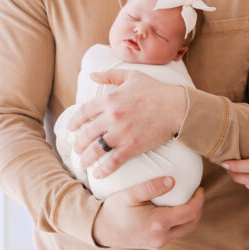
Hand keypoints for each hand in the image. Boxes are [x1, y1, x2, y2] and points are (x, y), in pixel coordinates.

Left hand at [69, 70, 186, 177]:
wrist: (177, 107)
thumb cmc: (156, 90)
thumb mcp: (132, 76)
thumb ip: (110, 75)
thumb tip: (92, 74)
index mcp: (110, 100)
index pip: (83, 112)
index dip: (74, 122)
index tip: (71, 129)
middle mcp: (112, 117)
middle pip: (86, 133)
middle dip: (78, 144)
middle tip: (76, 149)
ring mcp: (121, 133)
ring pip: (96, 149)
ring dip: (86, 158)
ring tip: (84, 162)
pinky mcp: (132, 146)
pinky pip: (113, 161)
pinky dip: (104, 170)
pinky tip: (98, 174)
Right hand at [92, 177, 203, 248]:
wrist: (99, 230)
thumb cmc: (113, 210)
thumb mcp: (129, 194)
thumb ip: (150, 187)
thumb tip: (173, 180)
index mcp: (159, 223)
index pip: (191, 212)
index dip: (199, 199)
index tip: (198, 188)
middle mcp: (162, 236)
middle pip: (192, 223)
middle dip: (199, 208)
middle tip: (197, 194)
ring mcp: (158, 242)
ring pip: (185, 230)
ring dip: (191, 216)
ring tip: (189, 200)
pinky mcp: (154, 244)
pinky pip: (175, 233)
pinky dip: (181, 222)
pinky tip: (175, 209)